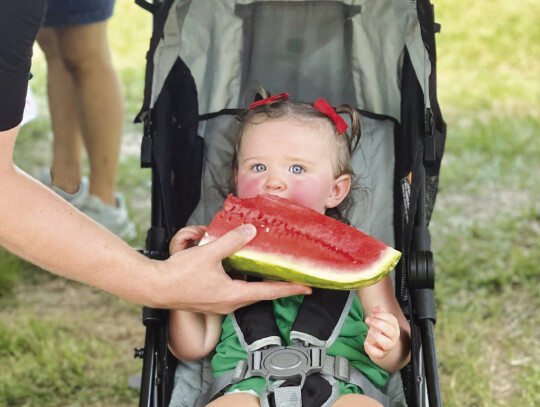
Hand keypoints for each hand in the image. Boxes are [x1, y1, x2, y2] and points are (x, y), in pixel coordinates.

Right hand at [152, 224, 311, 312]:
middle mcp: (229, 303)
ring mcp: (219, 304)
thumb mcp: (208, 254)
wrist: (155, 288)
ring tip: (269, 273)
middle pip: (260, 294)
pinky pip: (234, 291)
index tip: (306, 287)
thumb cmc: (179, 275)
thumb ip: (231, 241)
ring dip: (258, 284)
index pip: (268, 292)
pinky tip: (240, 271)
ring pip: (246, 293)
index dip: (289, 289)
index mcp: (232, 294)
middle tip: (293, 279)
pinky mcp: (211, 300)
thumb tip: (250, 231)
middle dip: (277, 287)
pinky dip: (243, 282)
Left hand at [364, 306, 399, 360]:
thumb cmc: (381, 332)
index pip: (392, 320)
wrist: (380, 347)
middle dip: (378, 323)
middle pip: (390, 330)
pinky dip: (372, 349)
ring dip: (377, 336)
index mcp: (394, 327)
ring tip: (369, 331)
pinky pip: (378, 354)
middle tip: (368, 320)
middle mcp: (393, 338)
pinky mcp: (381, 354)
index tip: (373, 313)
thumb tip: (375, 308)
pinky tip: (366, 343)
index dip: (382, 315)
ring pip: (387, 343)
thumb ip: (379, 312)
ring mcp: (388, 347)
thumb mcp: (380, 321)